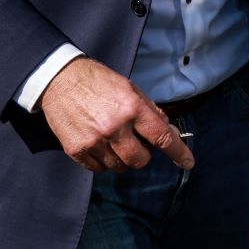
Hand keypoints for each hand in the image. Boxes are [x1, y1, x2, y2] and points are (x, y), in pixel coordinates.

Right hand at [40, 56, 194, 173]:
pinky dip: (103, 161)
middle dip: (143, 156)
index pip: (162, 137)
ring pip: (118, 167)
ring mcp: (94, 141)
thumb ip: (151, 112)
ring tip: (114, 141)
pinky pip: (98, 169)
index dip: (178, 153)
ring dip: (121, 159)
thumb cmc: (99, 82)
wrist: (60, 79)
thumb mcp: (131, 89)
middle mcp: (114, 127)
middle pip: (139, 160)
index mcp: (132, 108)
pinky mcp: (76, 150)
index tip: (188, 163)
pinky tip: (99, 144)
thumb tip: (171, 133)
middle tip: (136, 143)